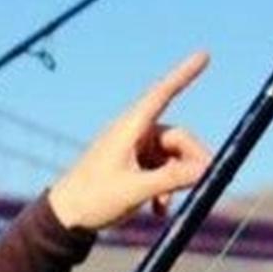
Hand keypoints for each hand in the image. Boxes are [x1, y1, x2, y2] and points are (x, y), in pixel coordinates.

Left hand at [47, 52, 211, 230]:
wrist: (66, 217)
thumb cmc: (93, 198)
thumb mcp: (136, 190)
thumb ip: (172, 179)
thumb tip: (206, 170)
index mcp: (129, 128)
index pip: (163, 94)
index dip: (185, 74)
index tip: (205, 54)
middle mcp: (134, 133)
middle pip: (178, 138)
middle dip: (193, 160)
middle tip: (206, 183)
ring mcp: (134, 149)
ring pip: (172, 157)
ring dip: (176, 181)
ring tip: (164, 207)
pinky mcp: (133, 164)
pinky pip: (162, 170)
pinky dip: (165, 188)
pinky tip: (158, 210)